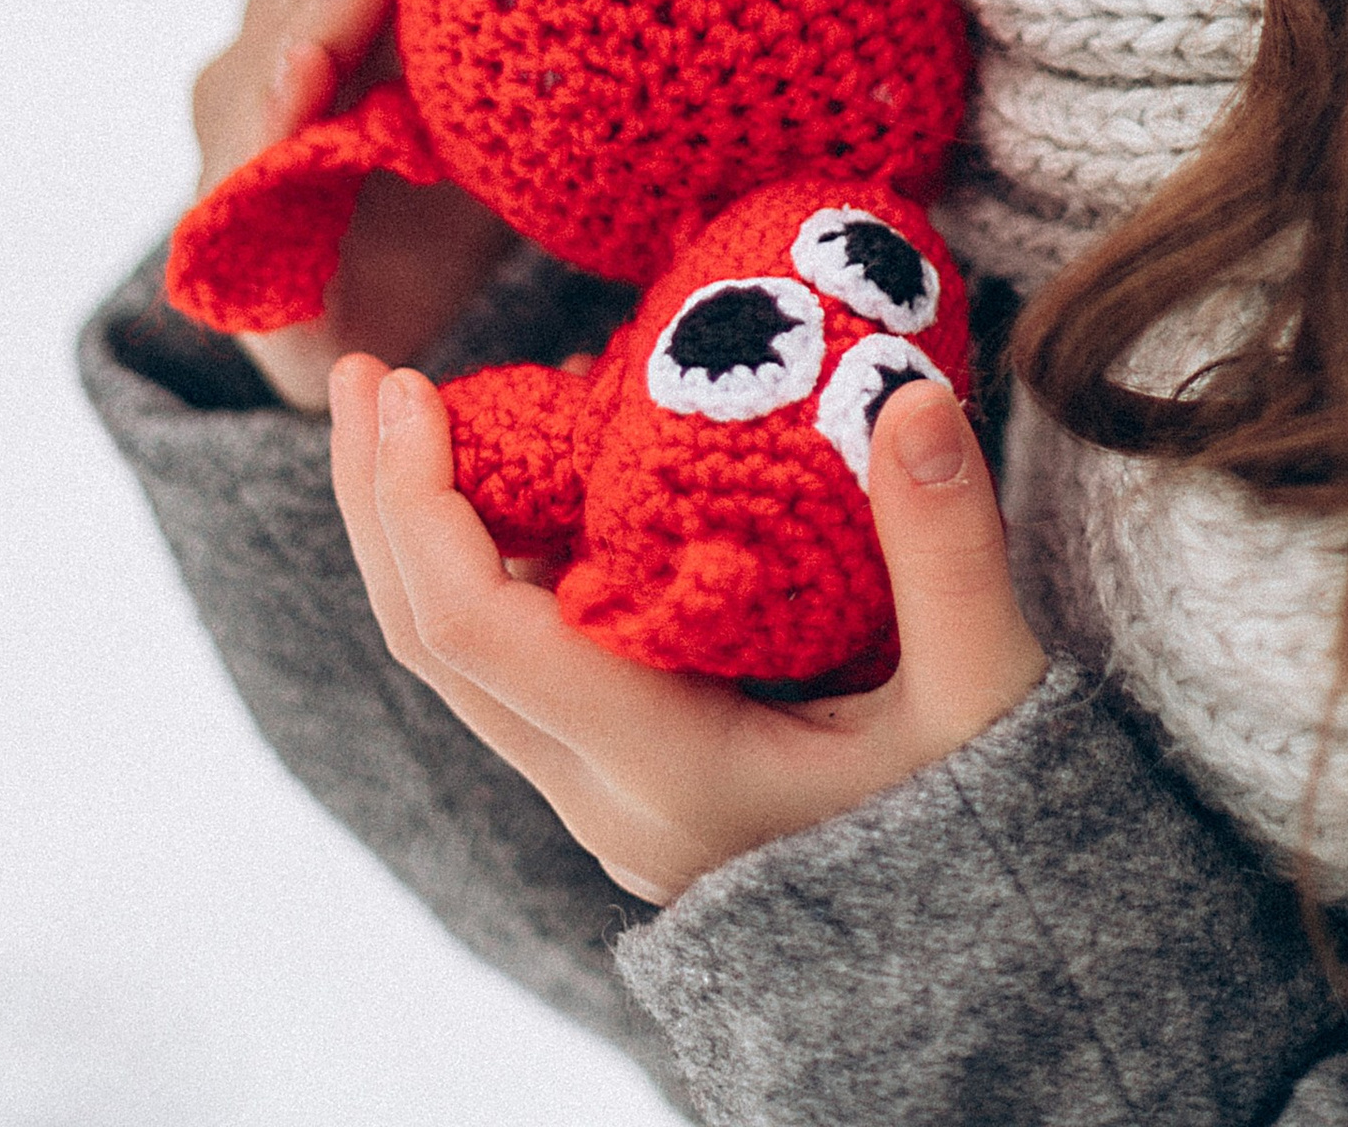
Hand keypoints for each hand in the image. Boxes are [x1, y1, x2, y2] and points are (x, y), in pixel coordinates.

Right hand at [188, 0, 511, 409]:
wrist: (384, 347)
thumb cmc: (438, 202)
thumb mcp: (484, 88)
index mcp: (329, 20)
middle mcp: (269, 61)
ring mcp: (237, 132)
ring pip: (284, 46)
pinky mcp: (224, 220)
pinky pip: (253, 157)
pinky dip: (282, 113)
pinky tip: (305, 73)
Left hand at [328, 357, 1049, 902]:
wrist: (977, 973)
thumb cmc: (983, 832)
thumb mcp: (984, 694)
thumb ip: (949, 549)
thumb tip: (911, 394)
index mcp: (662, 768)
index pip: (477, 633)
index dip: (420, 507)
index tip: (408, 391)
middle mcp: (604, 794)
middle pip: (433, 643)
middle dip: (380, 501)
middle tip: (363, 374)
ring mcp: (606, 797)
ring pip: (460, 660)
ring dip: (417, 534)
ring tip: (411, 411)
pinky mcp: (625, 781)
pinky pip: (514, 668)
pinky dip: (483, 568)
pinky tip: (518, 487)